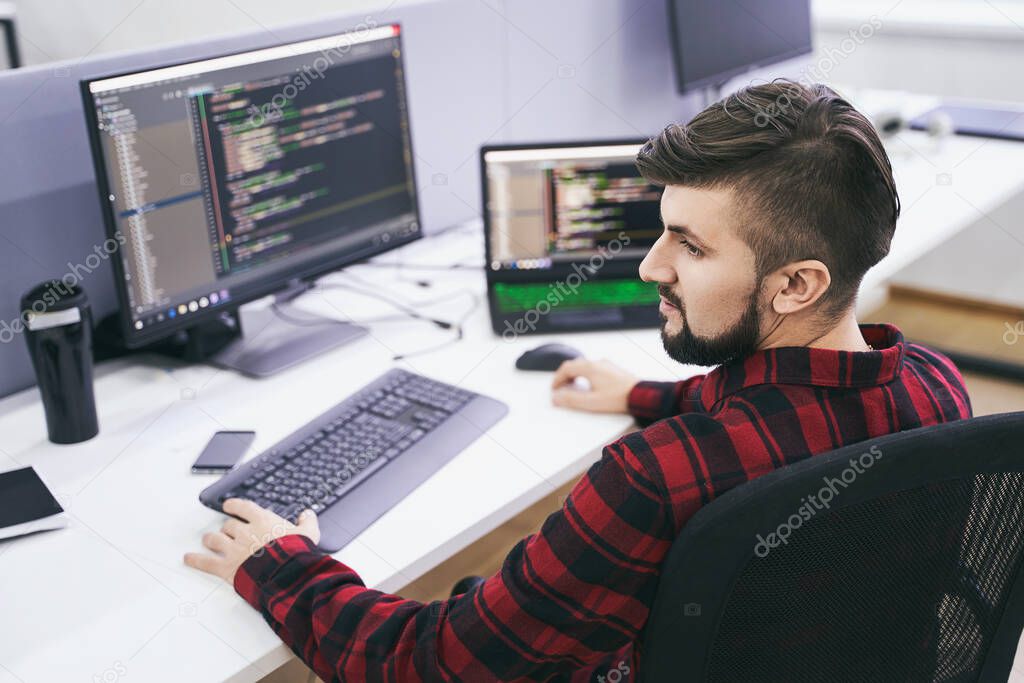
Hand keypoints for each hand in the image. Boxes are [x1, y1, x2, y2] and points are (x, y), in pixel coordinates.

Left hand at [184, 498, 320, 583]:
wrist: (285, 573)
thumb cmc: (295, 554)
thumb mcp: (308, 535)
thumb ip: (307, 522)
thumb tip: (308, 514)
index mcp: (262, 521)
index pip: (243, 507)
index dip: (234, 505)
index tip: (229, 505)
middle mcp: (245, 532)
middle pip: (228, 525)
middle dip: (226, 528)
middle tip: (226, 530)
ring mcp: (233, 549)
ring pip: (214, 539)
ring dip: (211, 539)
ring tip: (209, 540)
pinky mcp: (226, 567)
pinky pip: (206, 562)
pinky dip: (195, 560)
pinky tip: (188, 558)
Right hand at [550, 358, 637, 413]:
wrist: (642, 396)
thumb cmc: (619, 398)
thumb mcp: (591, 402)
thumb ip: (572, 400)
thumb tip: (557, 398)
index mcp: (590, 368)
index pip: (567, 368)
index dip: (557, 378)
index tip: (555, 389)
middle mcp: (598, 363)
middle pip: (575, 365)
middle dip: (566, 376)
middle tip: (562, 388)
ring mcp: (607, 365)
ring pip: (586, 366)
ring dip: (576, 375)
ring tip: (575, 388)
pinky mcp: (614, 370)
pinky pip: (595, 369)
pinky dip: (587, 375)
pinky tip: (591, 386)